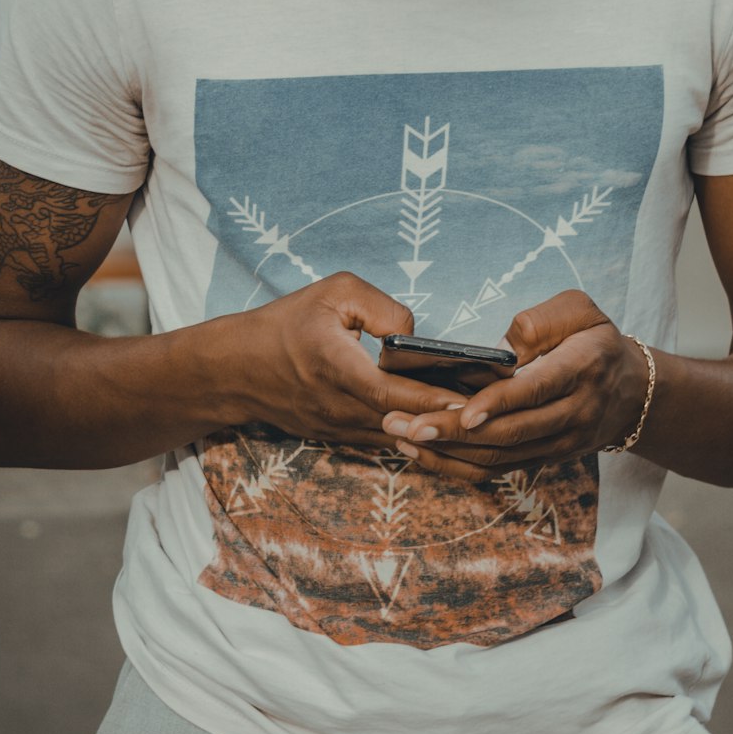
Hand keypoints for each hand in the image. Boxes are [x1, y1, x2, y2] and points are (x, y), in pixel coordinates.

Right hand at [219, 272, 463, 451]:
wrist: (235, 370)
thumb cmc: (285, 323)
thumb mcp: (334, 293)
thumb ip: (383, 308)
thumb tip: (416, 335)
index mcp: (338, 369)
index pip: (398, 394)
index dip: (439, 399)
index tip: (478, 398)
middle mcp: (341, 408)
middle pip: (409, 423)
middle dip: (452, 418)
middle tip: (497, 408)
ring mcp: (340, 430)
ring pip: (401, 438)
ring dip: (438, 429)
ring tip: (482, 415)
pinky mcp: (340, 438)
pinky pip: (387, 440)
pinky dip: (417, 432)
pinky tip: (446, 421)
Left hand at [380, 290, 650, 483]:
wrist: (632, 391)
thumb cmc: (595, 338)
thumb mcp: (580, 309)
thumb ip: (541, 320)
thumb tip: (499, 351)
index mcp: (581, 368)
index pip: (537, 391)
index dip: (500, 403)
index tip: (463, 412)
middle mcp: (573, 412)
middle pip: (510, 432)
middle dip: (453, 432)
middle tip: (405, 423)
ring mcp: (560, 442)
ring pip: (500, 458)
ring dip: (448, 453)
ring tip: (401, 436)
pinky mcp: (545, 458)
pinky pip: (499, 470)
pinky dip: (459, 465)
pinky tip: (423, 453)